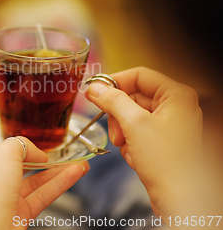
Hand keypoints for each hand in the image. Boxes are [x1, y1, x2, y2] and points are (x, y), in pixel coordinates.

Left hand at [0, 137, 88, 229]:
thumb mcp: (2, 154)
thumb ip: (20, 144)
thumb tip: (36, 152)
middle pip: (10, 162)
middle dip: (33, 154)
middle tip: (52, 146)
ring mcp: (3, 198)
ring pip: (31, 180)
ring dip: (54, 169)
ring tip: (75, 159)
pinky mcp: (19, 214)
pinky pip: (42, 195)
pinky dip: (59, 183)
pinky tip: (76, 172)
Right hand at [85, 67, 202, 216]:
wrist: (180, 198)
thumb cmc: (166, 161)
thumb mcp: (133, 124)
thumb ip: (112, 100)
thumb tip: (95, 87)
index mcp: (176, 95)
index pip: (139, 75)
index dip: (115, 81)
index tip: (94, 92)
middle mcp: (176, 106)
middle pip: (134, 96)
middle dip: (119, 115)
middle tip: (114, 130)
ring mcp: (171, 124)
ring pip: (133, 115)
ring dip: (123, 132)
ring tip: (126, 147)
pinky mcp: (164, 140)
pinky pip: (138, 131)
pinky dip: (131, 143)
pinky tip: (135, 157)